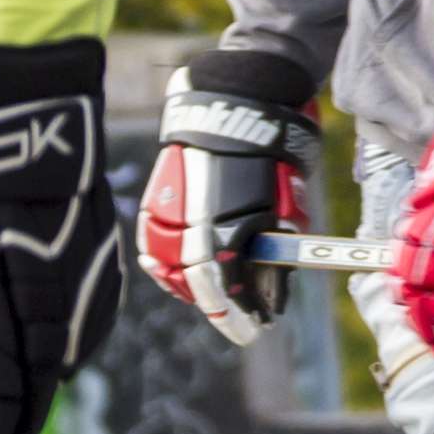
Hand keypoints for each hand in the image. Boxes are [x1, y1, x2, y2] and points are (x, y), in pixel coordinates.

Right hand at [136, 50, 322, 349]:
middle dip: (220, 305)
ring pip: (167, 268)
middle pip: (193, 284)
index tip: (254, 331)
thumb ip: (271, 255)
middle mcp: (182, 225)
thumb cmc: (269, 155)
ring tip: (216, 297)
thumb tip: (269, 294)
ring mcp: (163, 211)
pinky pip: (152, 244)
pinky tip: (181, 272)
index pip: (220, 290)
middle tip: (242, 317)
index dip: (238, 316)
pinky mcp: (154, 198)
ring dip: (192, 288)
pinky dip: (167, 264)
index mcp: (216, 229)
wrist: (237, 103)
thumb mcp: (282, 209)